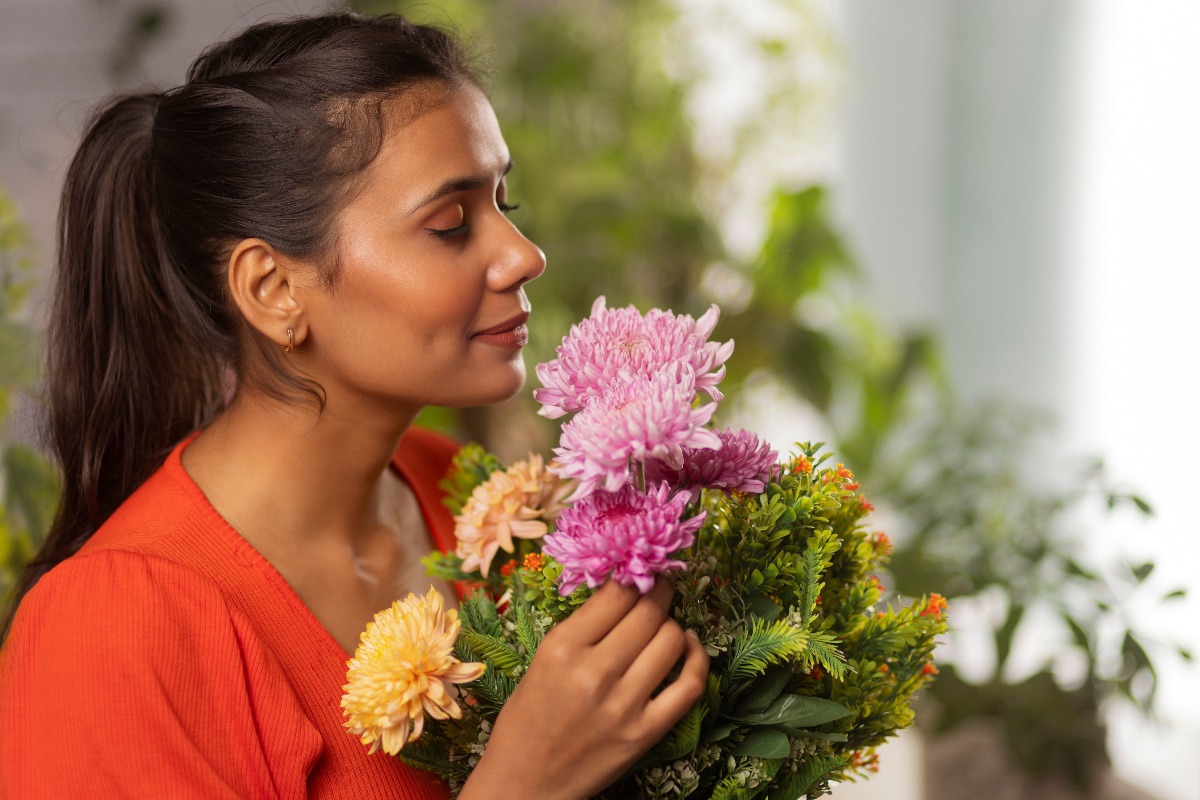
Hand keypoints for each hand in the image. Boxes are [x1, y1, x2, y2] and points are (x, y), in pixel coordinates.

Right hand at [458, 577, 708, 799]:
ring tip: (664, 625)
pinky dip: (697, 658)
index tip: (643, 570)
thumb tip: (626, 591)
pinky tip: (690, 647)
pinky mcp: (645, 733)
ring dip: (673, 625)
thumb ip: (582, 629)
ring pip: (672, 639)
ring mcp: (624, 704)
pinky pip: (690, 684)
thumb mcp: (541, 662)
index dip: (636, 575)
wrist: (523, 785)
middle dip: (660, 592)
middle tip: (662, 586)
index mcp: (561, 648)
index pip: (617, 593)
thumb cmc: (526, 722)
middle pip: (648, 612)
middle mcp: (594, 672)